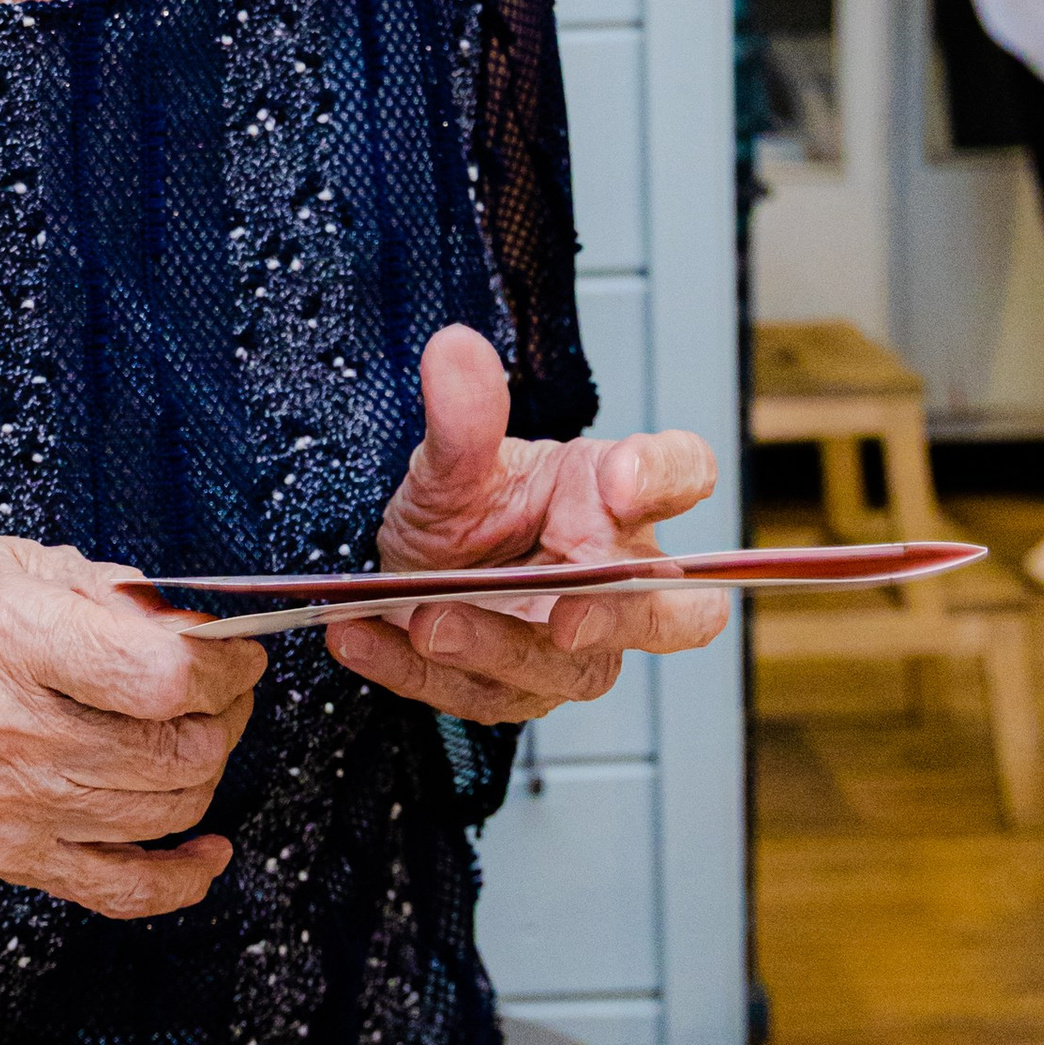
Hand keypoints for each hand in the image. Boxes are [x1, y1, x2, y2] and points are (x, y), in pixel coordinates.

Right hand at [0, 534, 265, 920]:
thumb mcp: (15, 560)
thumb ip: (116, 593)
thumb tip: (205, 629)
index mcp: (12, 637)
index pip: (168, 677)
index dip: (228, 666)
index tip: (239, 650)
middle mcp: (8, 729)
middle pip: (177, 752)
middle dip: (227, 716)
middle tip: (226, 688)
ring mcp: (5, 802)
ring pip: (163, 813)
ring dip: (207, 771)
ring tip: (198, 733)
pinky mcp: (1, 851)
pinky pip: (116, 890)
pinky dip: (178, 880)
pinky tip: (206, 852)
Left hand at [328, 325, 725, 728]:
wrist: (417, 568)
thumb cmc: (469, 511)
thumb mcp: (455, 459)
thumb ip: (462, 417)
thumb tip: (454, 351)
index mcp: (617, 500)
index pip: (684, 473)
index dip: (666, 478)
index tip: (620, 478)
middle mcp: (616, 581)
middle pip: (675, 614)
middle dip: (622, 619)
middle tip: (567, 615)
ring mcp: (573, 648)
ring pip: (566, 668)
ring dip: (495, 647)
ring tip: (428, 620)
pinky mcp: (511, 692)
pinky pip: (470, 693)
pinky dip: (410, 670)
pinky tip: (358, 638)